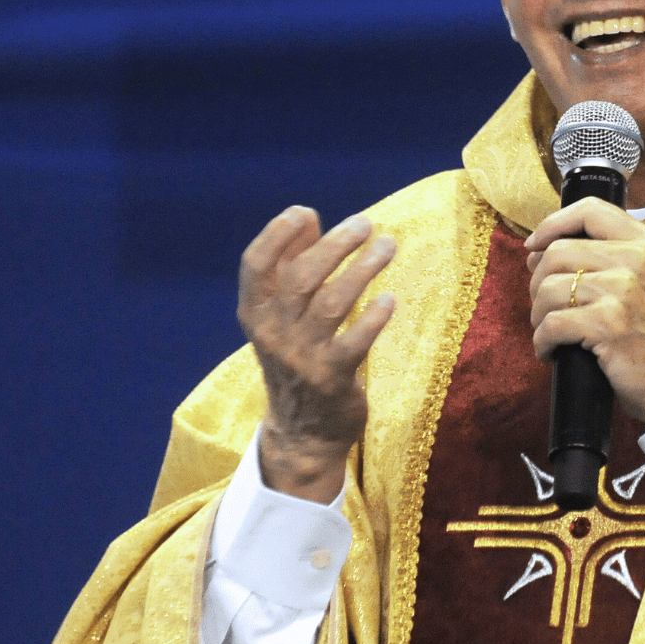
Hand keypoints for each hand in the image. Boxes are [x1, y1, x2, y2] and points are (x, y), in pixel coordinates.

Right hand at [238, 206, 396, 502]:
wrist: (303, 431)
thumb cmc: (298, 357)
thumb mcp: (284, 315)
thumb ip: (291, 265)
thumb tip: (308, 217)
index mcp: (255, 313)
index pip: (254, 265)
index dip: (276, 234)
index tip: (305, 212)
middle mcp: (273, 333)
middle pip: (299, 278)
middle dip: (334, 245)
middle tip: (365, 224)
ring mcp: (301, 358)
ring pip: (330, 304)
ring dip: (361, 269)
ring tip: (387, 246)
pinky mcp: (332, 380)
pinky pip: (353, 343)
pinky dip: (373, 317)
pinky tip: (390, 299)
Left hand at [524, 197, 644, 424]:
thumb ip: (610, 257)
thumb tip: (540, 250)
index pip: (590, 210)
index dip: (552, 224)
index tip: (534, 245)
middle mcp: (638, 259)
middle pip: (557, 251)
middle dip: (537, 282)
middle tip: (545, 307)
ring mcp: (624, 291)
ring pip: (548, 288)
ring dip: (538, 316)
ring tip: (551, 333)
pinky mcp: (609, 324)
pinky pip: (551, 324)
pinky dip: (542, 342)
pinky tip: (552, 352)